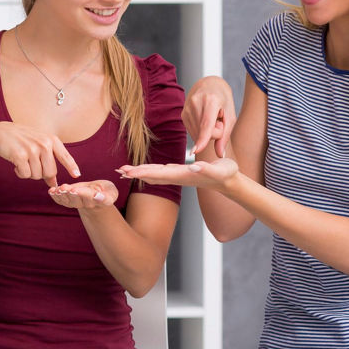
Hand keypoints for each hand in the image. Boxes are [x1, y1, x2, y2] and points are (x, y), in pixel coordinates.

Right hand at [0, 121, 80, 187]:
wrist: (0, 133)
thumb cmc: (22, 140)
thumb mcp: (38, 145)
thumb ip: (48, 161)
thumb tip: (54, 183)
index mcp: (51, 140)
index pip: (64, 155)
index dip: (71, 166)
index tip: (77, 175)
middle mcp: (44, 144)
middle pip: (50, 172)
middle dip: (41, 174)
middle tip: (32, 165)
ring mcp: (32, 149)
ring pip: (37, 175)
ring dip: (28, 173)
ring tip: (23, 162)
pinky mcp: (20, 155)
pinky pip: (25, 175)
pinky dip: (20, 173)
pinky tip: (16, 164)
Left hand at [47, 179, 118, 209]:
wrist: (96, 196)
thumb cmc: (106, 191)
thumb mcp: (111, 191)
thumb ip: (107, 195)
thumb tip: (98, 196)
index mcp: (101, 201)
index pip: (96, 198)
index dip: (90, 195)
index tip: (85, 192)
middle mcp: (88, 204)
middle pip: (79, 200)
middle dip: (72, 193)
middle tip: (67, 188)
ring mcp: (78, 204)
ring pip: (69, 201)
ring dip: (63, 195)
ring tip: (58, 189)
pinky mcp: (69, 202)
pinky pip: (62, 201)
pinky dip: (55, 196)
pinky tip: (51, 191)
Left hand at [118, 158, 239, 191]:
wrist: (231, 182)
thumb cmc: (226, 175)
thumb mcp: (219, 170)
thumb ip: (207, 169)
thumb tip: (194, 166)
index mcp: (183, 175)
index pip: (158, 174)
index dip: (142, 172)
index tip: (128, 172)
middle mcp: (178, 177)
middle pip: (152, 175)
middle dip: (135, 173)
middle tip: (118, 171)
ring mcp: (179, 176)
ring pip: (155, 174)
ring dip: (140, 172)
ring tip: (125, 171)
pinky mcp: (182, 173)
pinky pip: (162, 172)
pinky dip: (150, 170)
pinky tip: (146, 170)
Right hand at [183, 76, 235, 156]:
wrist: (209, 85)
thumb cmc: (223, 99)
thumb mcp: (230, 115)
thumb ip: (225, 136)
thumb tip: (220, 155)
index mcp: (210, 101)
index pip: (206, 125)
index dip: (202, 139)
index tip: (195, 151)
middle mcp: (195, 103)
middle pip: (205, 133)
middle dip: (215, 133)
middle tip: (218, 120)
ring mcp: (186, 108)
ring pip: (198, 134)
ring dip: (207, 132)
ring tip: (210, 118)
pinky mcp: (182, 114)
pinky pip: (193, 132)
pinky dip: (200, 130)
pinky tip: (203, 120)